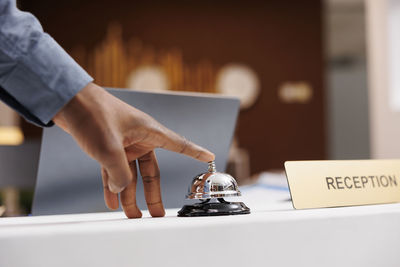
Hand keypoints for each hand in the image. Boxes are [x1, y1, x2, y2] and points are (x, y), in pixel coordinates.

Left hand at [53, 83, 214, 217]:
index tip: (210, 158)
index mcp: (148, 131)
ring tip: (131, 215)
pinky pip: (113, 171)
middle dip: (152, 194)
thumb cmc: (93, 115)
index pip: (179, 144)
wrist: (68, 101)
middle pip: (150, 172)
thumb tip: (122, 191)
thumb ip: (119, 174)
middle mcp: (139, 139)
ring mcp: (123, 144)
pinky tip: (111, 202)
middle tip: (157, 213)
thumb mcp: (108, 148)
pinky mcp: (108, 148)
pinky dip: (112, 186)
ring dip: (129, 195)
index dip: (195, 152)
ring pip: (130, 175)